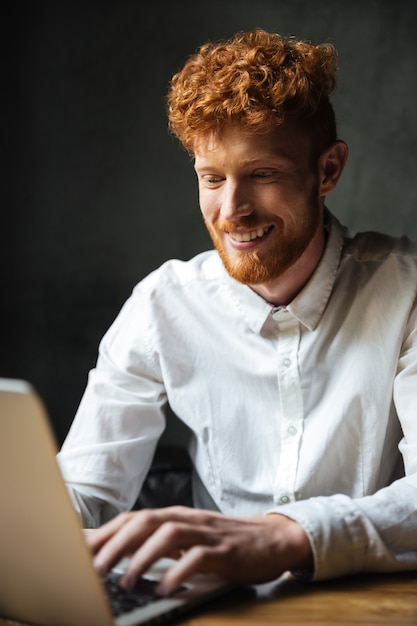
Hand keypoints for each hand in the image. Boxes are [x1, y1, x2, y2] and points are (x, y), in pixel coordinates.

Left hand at [86, 505, 312, 594]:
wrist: (271, 539)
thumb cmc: (225, 541)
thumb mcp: (190, 538)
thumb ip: (161, 542)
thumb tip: (122, 553)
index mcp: (176, 516)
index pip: (135, 517)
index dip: (107, 532)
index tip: (82, 550)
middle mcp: (188, 519)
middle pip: (146, 521)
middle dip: (116, 544)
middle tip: (95, 569)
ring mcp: (207, 533)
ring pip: (169, 534)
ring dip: (143, 557)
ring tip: (126, 581)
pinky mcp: (225, 551)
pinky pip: (198, 558)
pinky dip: (179, 572)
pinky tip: (165, 589)